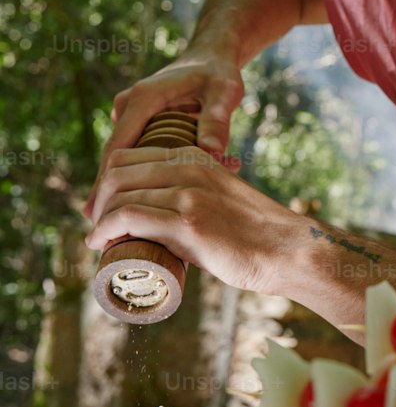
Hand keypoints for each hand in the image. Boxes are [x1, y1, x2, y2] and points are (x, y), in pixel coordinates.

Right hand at [84, 52, 243, 218]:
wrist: (211, 57)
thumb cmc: (219, 74)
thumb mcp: (225, 92)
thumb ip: (218, 119)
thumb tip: (213, 151)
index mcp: (145, 98)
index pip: (119, 147)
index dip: (108, 182)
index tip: (100, 214)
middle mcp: (130, 105)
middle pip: (112, 156)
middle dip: (105, 192)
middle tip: (97, 231)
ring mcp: (131, 112)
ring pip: (118, 156)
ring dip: (114, 187)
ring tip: (107, 227)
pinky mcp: (137, 120)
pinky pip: (130, 152)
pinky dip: (129, 176)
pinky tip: (127, 206)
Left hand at [85, 144, 298, 296]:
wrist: (287, 251)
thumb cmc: (255, 234)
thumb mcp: (220, 197)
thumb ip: (194, 195)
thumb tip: (160, 218)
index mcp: (197, 158)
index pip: (130, 156)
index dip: (107, 182)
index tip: (103, 207)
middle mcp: (190, 168)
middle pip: (117, 171)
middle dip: (98, 199)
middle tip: (97, 225)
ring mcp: (189, 194)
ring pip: (119, 195)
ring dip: (99, 219)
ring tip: (98, 238)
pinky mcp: (188, 222)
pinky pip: (129, 217)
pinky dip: (105, 229)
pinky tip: (100, 241)